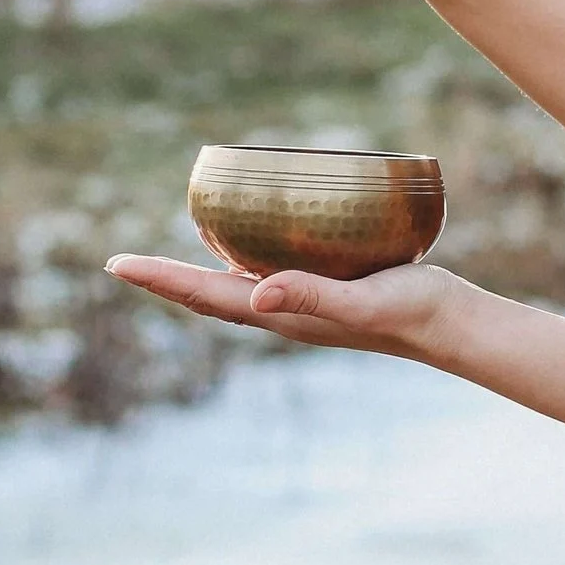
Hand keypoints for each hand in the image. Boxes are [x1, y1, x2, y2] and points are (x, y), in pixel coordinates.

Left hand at [103, 250, 464, 357]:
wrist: (448, 324)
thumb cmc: (409, 311)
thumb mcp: (363, 299)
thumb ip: (314, 295)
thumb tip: (259, 292)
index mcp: (280, 315)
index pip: (205, 295)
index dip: (159, 280)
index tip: (117, 264)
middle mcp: (281, 310)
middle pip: (206, 295)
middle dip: (164, 281)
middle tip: (120, 263)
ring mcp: (300, 302)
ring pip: (231, 288)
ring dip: (193, 276)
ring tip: (163, 261)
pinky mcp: (322, 287)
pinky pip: (263, 274)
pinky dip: (236, 260)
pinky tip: (242, 241)